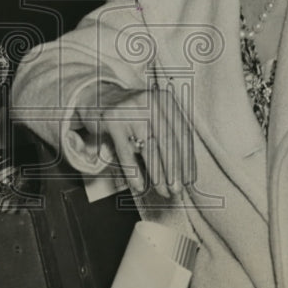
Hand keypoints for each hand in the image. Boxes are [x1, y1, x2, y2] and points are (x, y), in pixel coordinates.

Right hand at [75, 81, 193, 198]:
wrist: (97, 96)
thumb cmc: (132, 112)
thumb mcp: (154, 114)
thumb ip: (169, 135)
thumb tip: (185, 171)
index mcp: (165, 99)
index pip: (182, 133)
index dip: (188, 159)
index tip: (190, 180)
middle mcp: (149, 102)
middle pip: (168, 142)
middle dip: (175, 171)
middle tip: (178, 191)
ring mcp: (130, 111)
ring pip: (149, 149)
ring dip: (158, 175)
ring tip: (163, 191)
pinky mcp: (112, 122)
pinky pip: (126, 152)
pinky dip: (134, 172)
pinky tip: (140, 186)